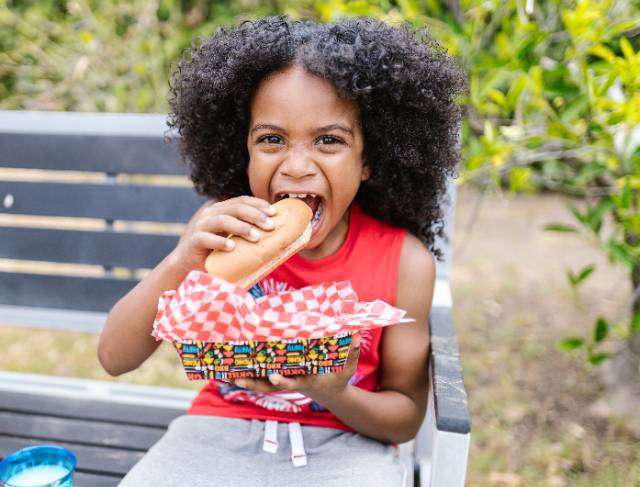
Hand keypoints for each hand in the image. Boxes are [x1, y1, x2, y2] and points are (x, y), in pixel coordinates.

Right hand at [171, 196, 276, 271]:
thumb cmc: (220, 251)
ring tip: (256, 237)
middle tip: (270, 226)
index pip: (242, 200)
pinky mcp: (194, 241)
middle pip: (235, 208)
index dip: (258, 204)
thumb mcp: (236, 239)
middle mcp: (211, 214)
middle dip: (255, 215)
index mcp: (222, 210)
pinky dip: (220, 241)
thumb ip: (249, 233)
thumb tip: (278, 234)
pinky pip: (206, 238)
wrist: (192, 265)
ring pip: (222, 220)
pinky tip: (232, 247)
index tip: (274, 212)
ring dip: (241, 227)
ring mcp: (201, 226)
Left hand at [233, 334, 361, 404]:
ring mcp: (284, 381)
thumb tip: (356, 334)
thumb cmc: (338, 379)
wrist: (330, 394)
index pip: (292, 382)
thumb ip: (352, 352)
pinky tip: (230, 369)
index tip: (273, 374)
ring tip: (225, 375)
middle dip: (254, 383)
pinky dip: (248, 375)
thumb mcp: (347, 368)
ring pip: (261, 384)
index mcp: (305, 381)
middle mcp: (291, 382)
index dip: (283, 379)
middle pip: (269, 387)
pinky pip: (261, 378)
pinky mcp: (279, 378)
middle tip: (238, 379)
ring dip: (245, 380)